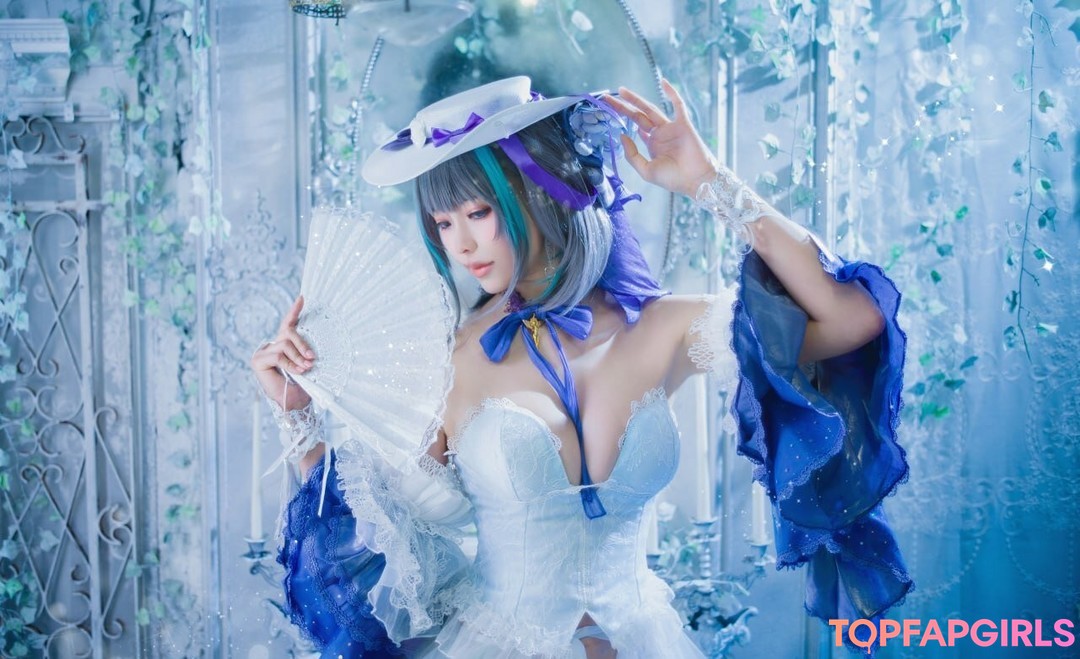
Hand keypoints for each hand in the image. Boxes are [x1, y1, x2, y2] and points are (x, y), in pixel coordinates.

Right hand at [250, 295, 314, 410]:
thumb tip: (314, 342)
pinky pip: (279, 355)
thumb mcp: (306, 363)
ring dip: (298, 356)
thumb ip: (305, 351)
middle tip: (313, 357)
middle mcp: (272, 346)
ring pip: (285, 344)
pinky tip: (298, 371)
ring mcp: (263, 353)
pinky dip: (290, 364)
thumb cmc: (303, 385)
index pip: (288, 325)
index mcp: (283, 345)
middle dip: (302, 344)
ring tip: (307, 367)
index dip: (294, 311)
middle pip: (288, 333)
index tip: (303, 298)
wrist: (294, 404)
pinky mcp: (258, 361)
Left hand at [604, 79, 718, 197]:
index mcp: (652, 144)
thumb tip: (622, 136)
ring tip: (621, 90)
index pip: (635, 126)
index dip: (622, 118)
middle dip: (623, 106)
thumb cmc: (673, 179)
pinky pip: (678, 105)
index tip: (608, 111)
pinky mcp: (683, 123)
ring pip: (651, 109)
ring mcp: (671, 127)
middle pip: (638, 115)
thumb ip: (632, 155)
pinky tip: (663, 82)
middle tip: (607, 98)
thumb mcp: (646, 170)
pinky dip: (672, 93)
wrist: (695, 180)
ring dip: (636, 99)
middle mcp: (660, 133)